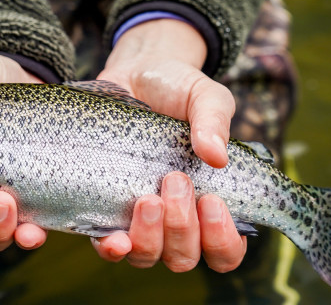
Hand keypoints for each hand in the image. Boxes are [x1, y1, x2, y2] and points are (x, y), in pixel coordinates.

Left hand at [91, 19, 246, 271]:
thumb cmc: (180, 90)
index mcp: (211, 203)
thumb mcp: (206, 97)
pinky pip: (106, 242)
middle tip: (175, 180)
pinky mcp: (104, 208)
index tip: (213, 201)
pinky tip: (113, 236)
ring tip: (147, 198)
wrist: (136, 73)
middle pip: (184, 257)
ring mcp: (140, 218)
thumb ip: (215, 122)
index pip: (225, 250)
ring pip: (147, 255)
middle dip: (181, 227)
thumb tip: (217, 156)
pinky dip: (110, 246)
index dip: (223, 240)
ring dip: (149, 237)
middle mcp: (177, 219)